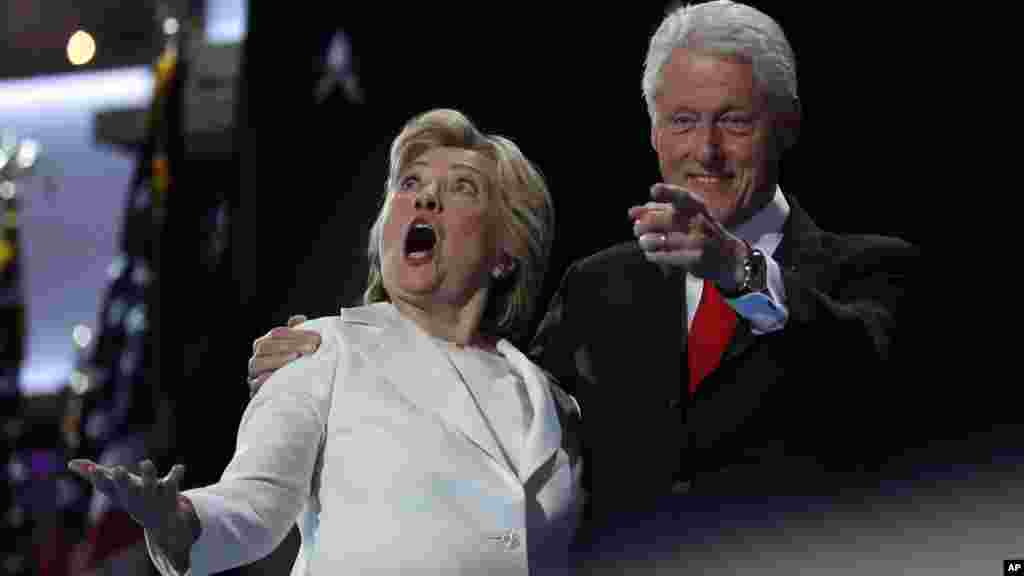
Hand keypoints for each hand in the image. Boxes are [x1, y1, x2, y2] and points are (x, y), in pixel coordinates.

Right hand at [68, 459, 186, 531]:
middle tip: (119, 469)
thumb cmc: (133, 499)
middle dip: (123, 480)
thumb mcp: (113, 487)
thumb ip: (94, 473)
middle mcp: (135, 495)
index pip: (106, 485)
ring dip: (148, 474)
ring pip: (151, 484)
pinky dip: (176, 474)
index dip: (98, 477)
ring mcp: (153, 495)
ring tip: (146, 462)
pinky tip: (179, 466)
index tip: (92, 467)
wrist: (160, 524)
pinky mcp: (170, 492)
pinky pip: (173, 482)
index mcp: (120, 492)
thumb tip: (70, 463)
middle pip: (127, 488)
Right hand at [247, 315, 321, 394]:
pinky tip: (278, 376)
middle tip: (311, 347)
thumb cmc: (295, 370)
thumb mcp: (299, 352)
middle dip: (289, 344)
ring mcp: (253, 375)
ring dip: (277, 359)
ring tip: (296, 358)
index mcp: (265, 346)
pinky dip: (265, 379)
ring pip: (258, 363)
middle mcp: (256, 359)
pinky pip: (255, 385)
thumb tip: (299, 318)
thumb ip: (297, 335)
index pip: (275, 334)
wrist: (293, 400)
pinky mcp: (256, 393)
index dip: (295, 333)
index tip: (315, 337)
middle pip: (265, 346)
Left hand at [628, 183, 749, 290]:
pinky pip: (671, 257)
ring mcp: (701, 241)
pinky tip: (650, 254)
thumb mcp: (685, 216)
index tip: (653, 190)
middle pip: (670, 219)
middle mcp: (701, 222)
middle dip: (648, 222)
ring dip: (649, 241)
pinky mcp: (698, 259)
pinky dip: (656, 255)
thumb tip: (631, 212)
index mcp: (698, 208)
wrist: (728, 257)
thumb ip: (659, 211)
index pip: (684, 197)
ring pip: (668, 240)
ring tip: (643, 241)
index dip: (668, 192)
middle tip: (636, 227)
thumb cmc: (700, 232)